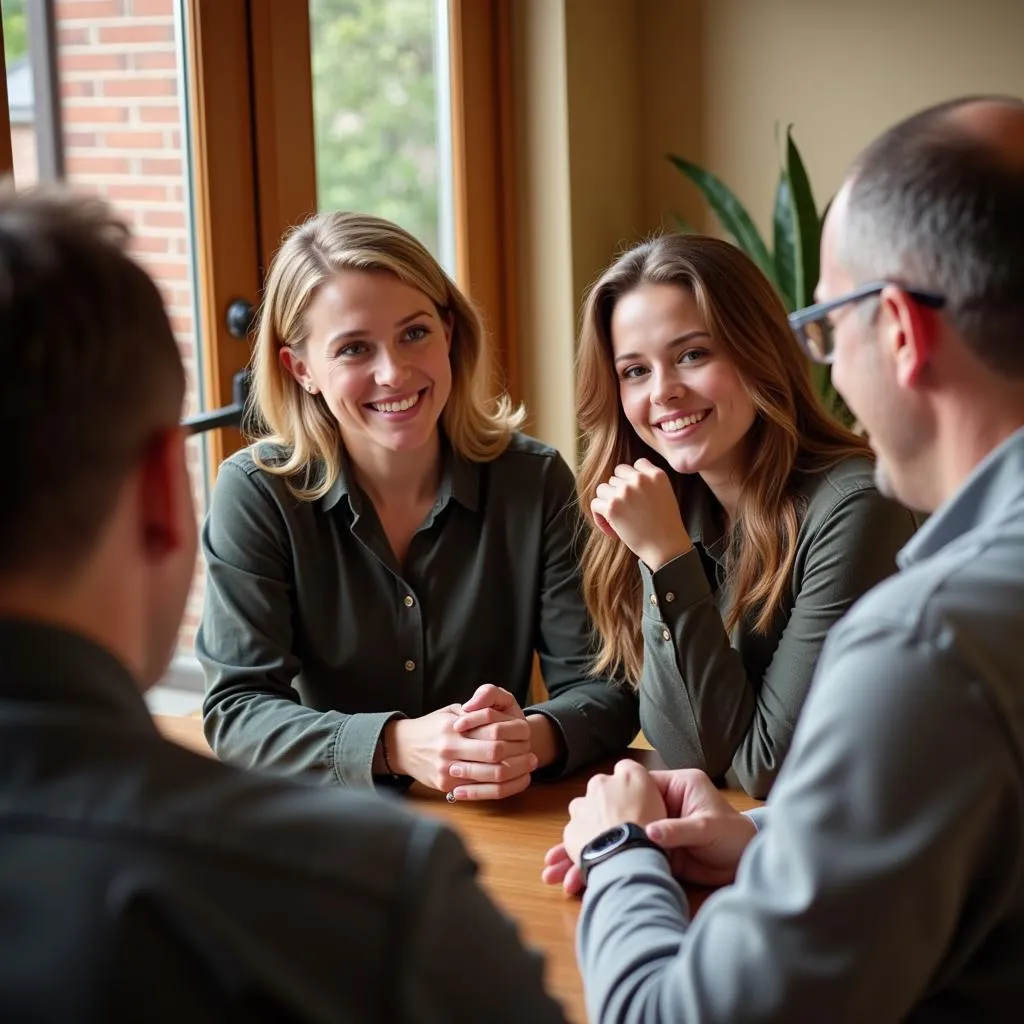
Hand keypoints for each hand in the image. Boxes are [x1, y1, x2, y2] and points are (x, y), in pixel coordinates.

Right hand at [388, 697, 535, 799]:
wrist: (401, 747)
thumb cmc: (431, 727)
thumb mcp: (450, 711)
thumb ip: (473, 711)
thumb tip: (499, 715)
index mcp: (452, 727)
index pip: (491, 731)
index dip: (513, 734)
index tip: (528, 736)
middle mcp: (449, 749)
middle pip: (493, 755)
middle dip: (516, 756)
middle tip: (532, 757)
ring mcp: (446, 771)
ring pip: (488, 777)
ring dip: (512, 775)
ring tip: (526, 770)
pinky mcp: (444, 787)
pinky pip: (476, 790)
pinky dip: (496, 788)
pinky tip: (508, 782)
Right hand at [542, 767, 754, 894]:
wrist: (752, 861)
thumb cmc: (735, 835)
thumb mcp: (708, 828)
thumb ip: (678, 829)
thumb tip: (650, 833)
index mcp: (671, 786)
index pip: (630, 787)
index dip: (605, 802)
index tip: (582, 818)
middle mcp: (657, 806)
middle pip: (613, 816)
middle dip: (583, 837)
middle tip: (553, 858)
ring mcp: (654, 831)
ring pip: (612, 840)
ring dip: (584, 858)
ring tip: (555, 875)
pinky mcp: (656, 854)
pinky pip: (624, 859)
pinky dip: (603, 870)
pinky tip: (580, 883)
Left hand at [590, 459, 691, 570]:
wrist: (666, 547)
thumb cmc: (666, 525)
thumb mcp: (665, 494)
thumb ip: (649, 482)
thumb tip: (624, 480)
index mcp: (656, 474)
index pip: (636, 465)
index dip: (632, 480)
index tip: (635, 496)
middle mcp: (639, 479)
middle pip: (616, 476)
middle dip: (618, 491)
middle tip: (625, 510)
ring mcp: (624, 492)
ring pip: (603, 488)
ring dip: (607, 502)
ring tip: (616, 518)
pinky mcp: (612, 507)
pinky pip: (595, 504)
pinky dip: (599, 517)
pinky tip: (611, 528)